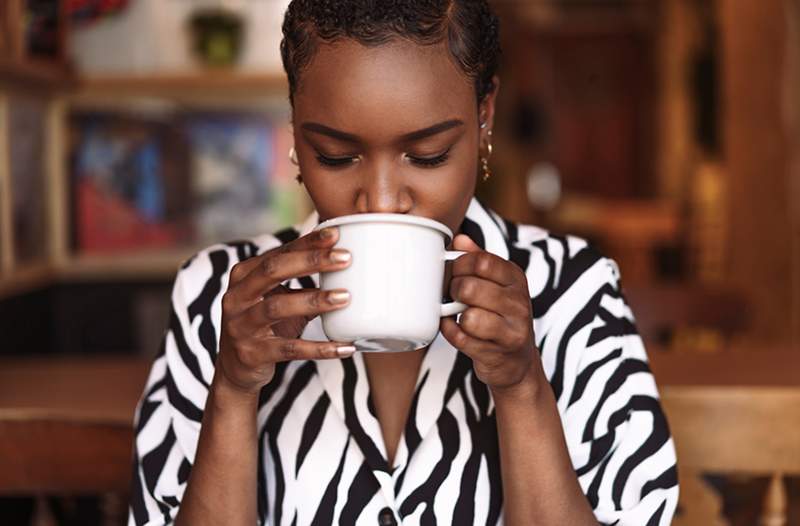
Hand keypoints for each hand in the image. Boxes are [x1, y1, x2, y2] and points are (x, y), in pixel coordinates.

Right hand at [216, 227, 354, 395]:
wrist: (237, 369)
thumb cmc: (267, 326)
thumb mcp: (280, 299)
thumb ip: (305, 282)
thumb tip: (346, 262)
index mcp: (245, 275)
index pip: (279, 252)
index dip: (307, 243)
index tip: (336, 234)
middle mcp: (237, 297)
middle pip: (273, 271)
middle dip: (311, 261)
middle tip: (345, 258)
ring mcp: (240, 326)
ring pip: (278, 308)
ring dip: (314, 300)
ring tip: (345, 297)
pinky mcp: (252, 354)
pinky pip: (290, 349)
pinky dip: (319, 348)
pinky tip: (344, 346)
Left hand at [440, 234, 539, 390]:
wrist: (516, 363)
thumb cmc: (500, 316)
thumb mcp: (497, 285)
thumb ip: (479, 260)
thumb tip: (460, 239)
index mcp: (516, 279)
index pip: (482, 261)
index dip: (459, 265)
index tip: (455, 272)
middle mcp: (519, 303)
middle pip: (470, 288)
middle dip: (454, 290)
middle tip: (453, 295)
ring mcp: (511, 330)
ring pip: (468, 316)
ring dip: (454, 315)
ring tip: (458, 314)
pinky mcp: (497, 354)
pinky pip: (461, 339)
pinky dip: (451, 332)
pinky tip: (456, 329)